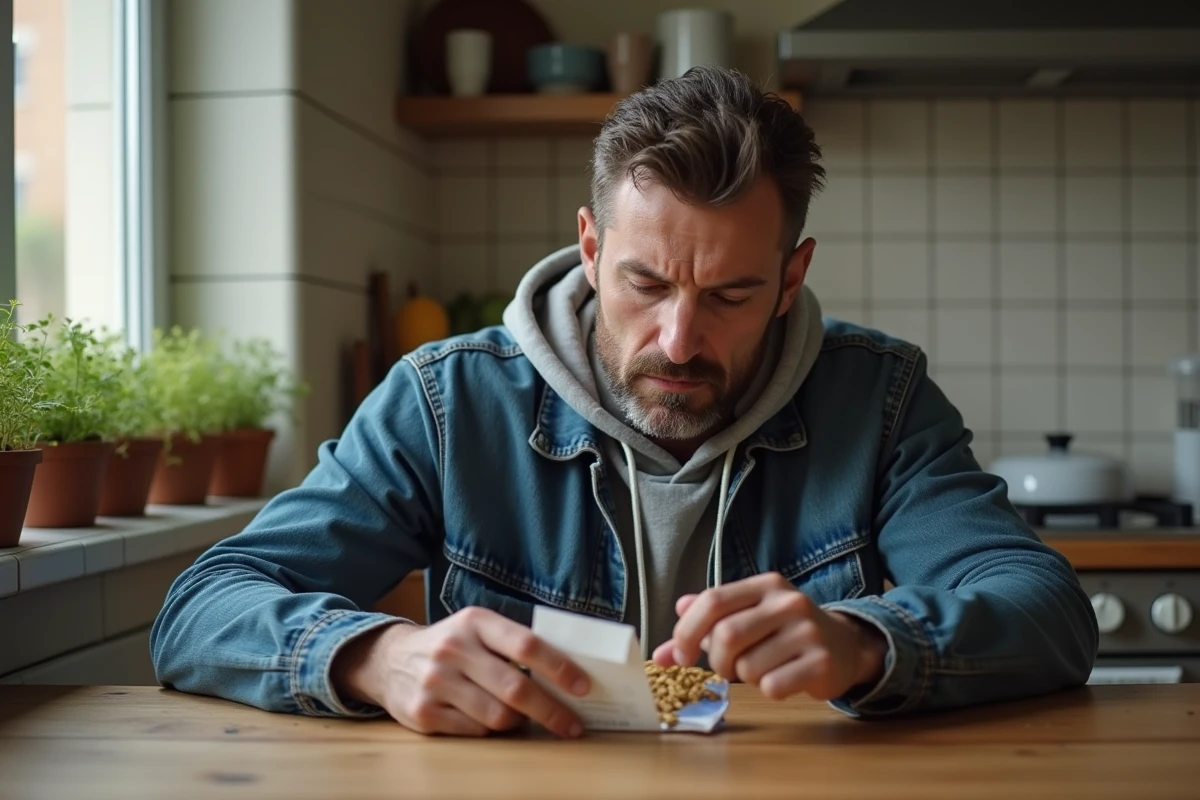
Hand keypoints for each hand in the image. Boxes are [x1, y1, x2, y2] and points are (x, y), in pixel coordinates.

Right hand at [332, 607, 589, 737]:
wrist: (389, 660)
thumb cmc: (451, 645)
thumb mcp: (478, 629)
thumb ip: (514, 644)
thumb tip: (567, 672)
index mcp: (475, 622)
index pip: (526, 645)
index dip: (559, 667)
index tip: (582, 687)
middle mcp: (453, 649)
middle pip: (515, 687)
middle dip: (551, 710)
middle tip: (572, 725)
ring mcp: (436, 683)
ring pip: (497, 716)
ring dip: (520, 723)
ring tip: (527, 719)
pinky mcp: (424, 714)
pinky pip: (474, 732)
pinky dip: (491, 732)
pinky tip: (494, 723)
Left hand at [650, 573, 887, 700]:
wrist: (845, 645)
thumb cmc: (784, 632)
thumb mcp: (747, 616)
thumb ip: (704, 626)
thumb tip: (661, 652)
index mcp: (764, 585)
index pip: (712, 601)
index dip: (687, 631)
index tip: (681, 655)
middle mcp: (787, 602)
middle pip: (726, 635)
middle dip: (717, 660)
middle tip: (725, 669)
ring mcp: (808, 631)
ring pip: (748, 666)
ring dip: (745, 677)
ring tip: (762, 669)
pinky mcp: (822, 662)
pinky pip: (773, 686)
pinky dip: (768, 690)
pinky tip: (782, 678)